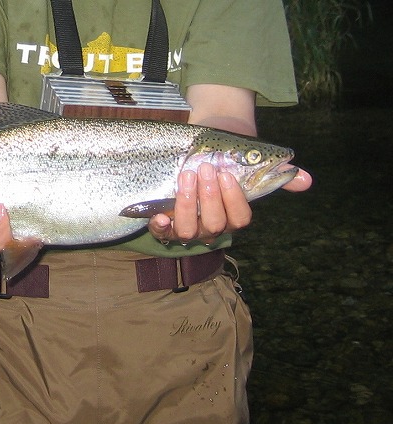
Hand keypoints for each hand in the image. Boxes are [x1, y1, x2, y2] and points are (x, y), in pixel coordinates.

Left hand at [147, 162, 312, 243]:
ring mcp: (188, 227)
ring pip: (188, 230)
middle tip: (205, 169)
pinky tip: (160, 214)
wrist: (202, 148)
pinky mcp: (165, 223)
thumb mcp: (252, 162)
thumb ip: (280, 175)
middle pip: (213, 224)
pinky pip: (162, 234)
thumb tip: (305, 180)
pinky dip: (160, 227)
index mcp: (233, 216)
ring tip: (186, 177)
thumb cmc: (228, 158)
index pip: (239, 219)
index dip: (233, 200)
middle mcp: (211, 227)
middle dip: (208, 198)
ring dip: (186, 204)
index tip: (226, 175)